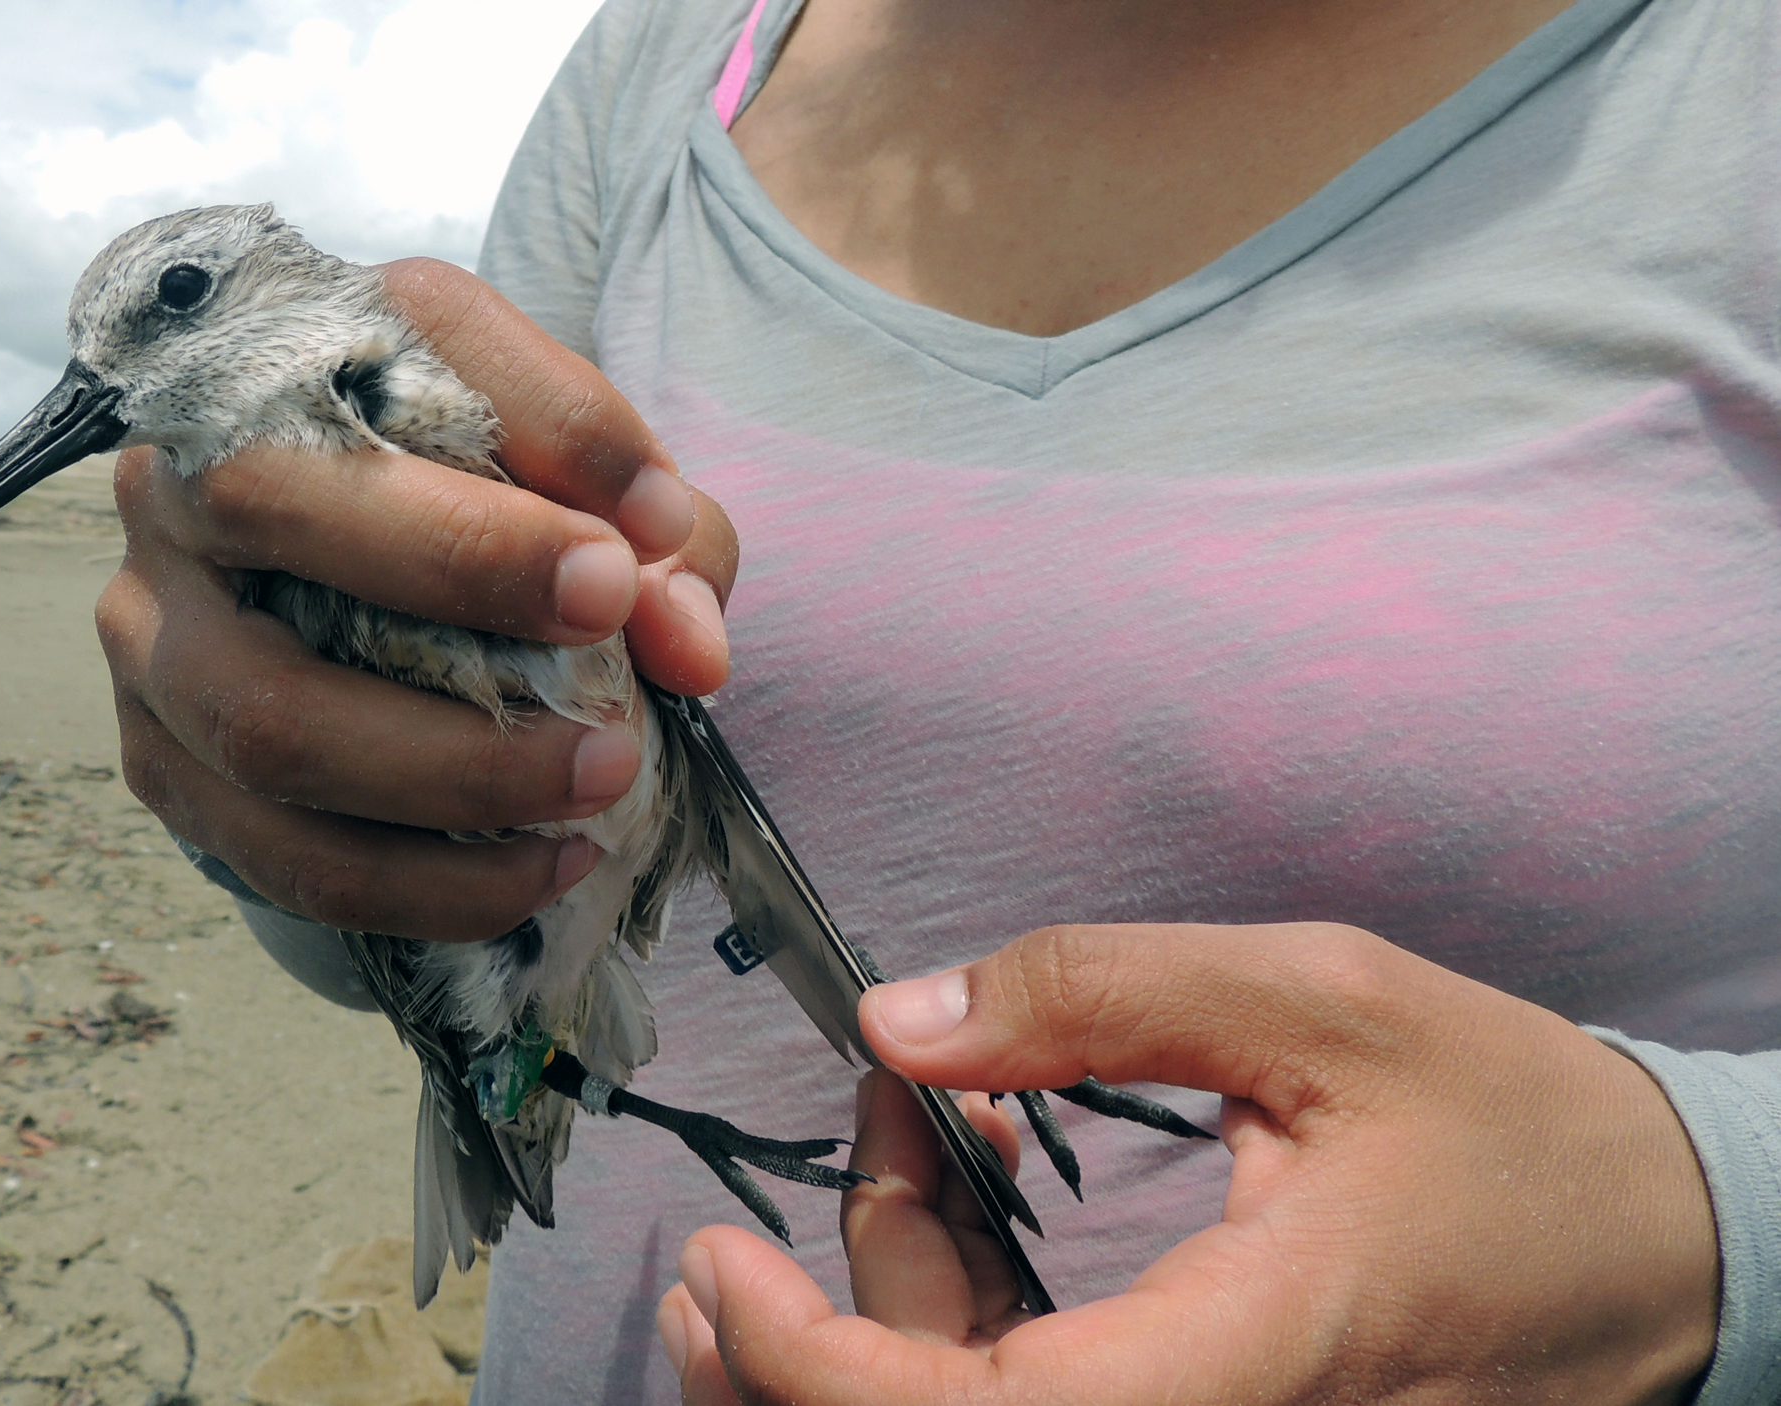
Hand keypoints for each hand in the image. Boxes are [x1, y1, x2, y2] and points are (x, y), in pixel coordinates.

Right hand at [96, 259, 737, 941]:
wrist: (352, 605)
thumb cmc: (486, 520)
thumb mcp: (590, 499)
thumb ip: (662, 542)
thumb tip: (687, 644)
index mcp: (298, 350)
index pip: (400, 343)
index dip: (534, 435)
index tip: (641, 544)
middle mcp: (183, 469)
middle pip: (267, 497)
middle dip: (457, 578)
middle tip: (611, 652)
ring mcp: (151, 624)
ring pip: (264, 715)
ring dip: (450, 772)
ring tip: (600, 785)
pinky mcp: (156, 758)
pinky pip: (277, 850)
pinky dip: (420, 885)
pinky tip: (536, 876)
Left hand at [659, 923, 1720, 1405]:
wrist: (1671, 1250)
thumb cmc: (1521, 1129)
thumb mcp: (1323, 1004)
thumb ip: (1102, 996)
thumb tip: (898, 1020)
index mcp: (1252, 1360)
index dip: (819, 1372)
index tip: (718, 1269)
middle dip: (802, 1361)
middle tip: (715, 1248)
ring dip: (876, 1320)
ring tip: (857, 1147)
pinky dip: (963, 1321)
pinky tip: (957, 1182)